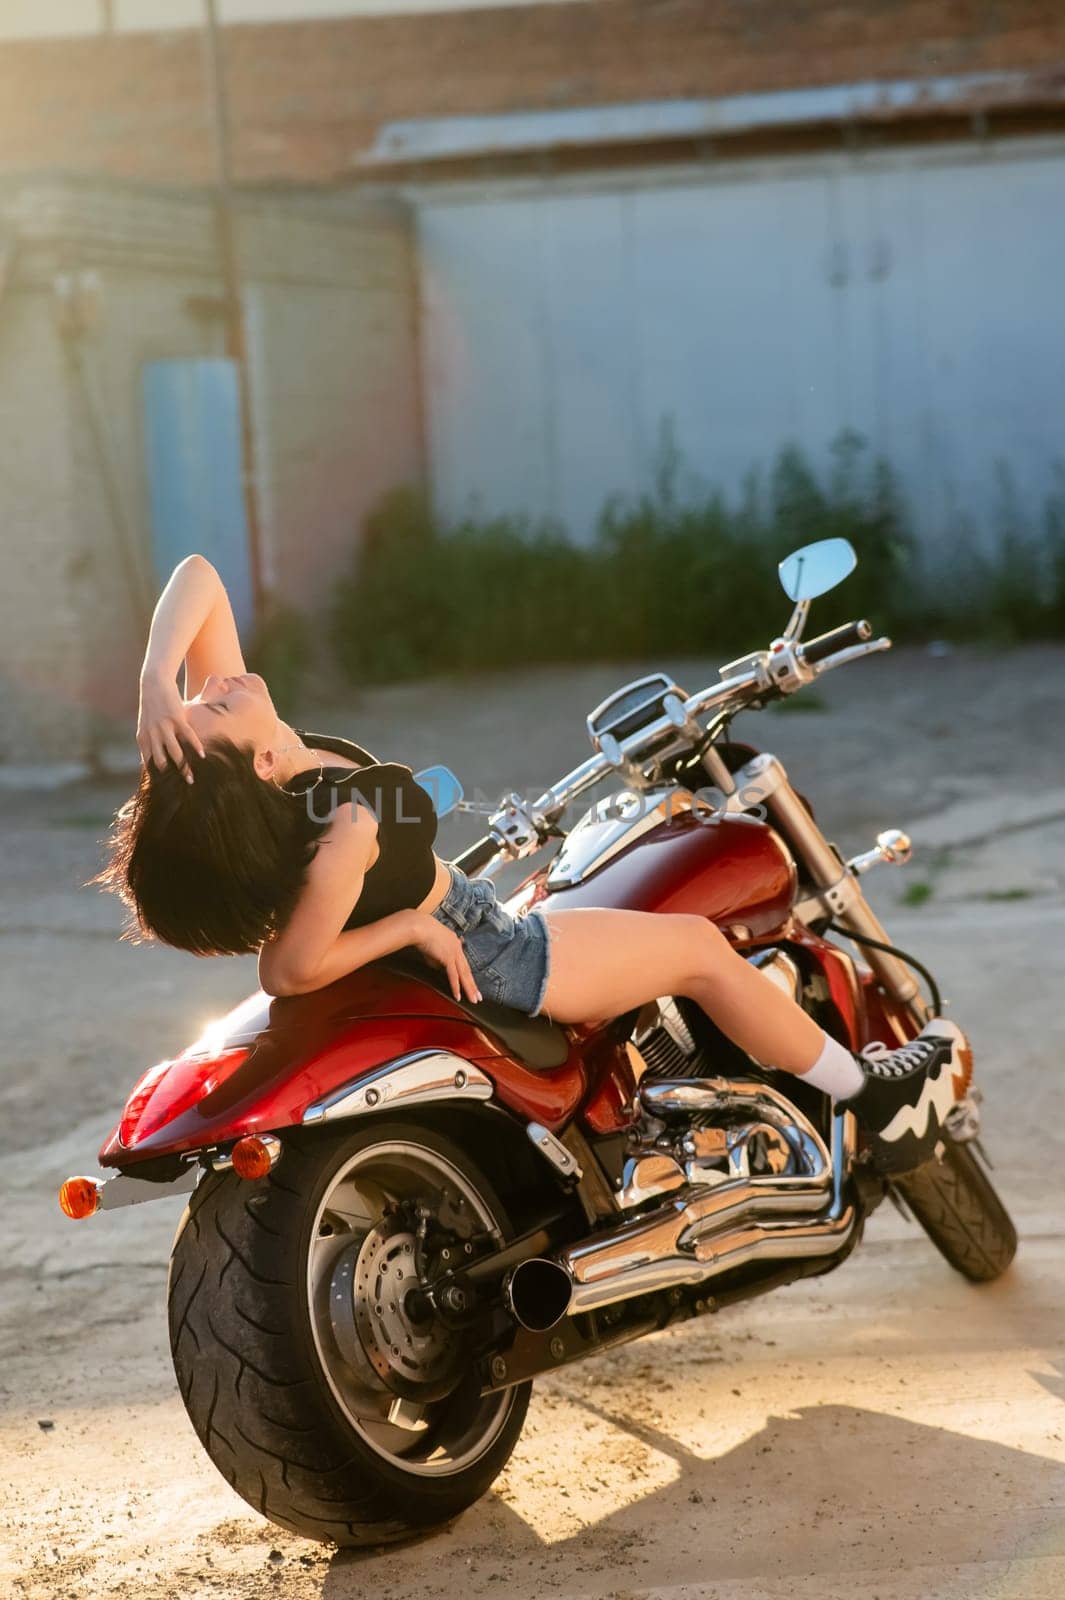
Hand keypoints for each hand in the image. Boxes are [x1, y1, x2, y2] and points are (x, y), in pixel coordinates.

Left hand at [137, 669, 205, 783]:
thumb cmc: (152, 705)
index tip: (166, 789)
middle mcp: (152, 735)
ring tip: (191, 780)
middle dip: (170, 777)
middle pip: (161, 762)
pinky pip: (187, 736)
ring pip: (174, 753)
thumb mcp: (146, 724)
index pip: (149, 763)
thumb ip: (151, 740)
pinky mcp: (176, 718)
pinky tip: (202, 756)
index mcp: (143, 738)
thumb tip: (155, 757)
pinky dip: (195, 747)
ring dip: (184, 768)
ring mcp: (164, 727)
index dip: (157, 777)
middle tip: (179, 790)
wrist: (153, 682)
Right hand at [407, 912, 482, 1003]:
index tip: (472, 983)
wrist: (419, 926)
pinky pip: (453, 976)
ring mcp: (454, 953)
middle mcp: (458, 948)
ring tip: (474, 1000)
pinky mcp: (448, 958)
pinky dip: (456, 987)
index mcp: (455, 943)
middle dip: (473, 985)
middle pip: (467, 970)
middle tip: (478, 997)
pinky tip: (458, 996)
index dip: (468, 974)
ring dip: (469, 989)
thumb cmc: (421, 933)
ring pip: (464, 975)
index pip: (463, 963)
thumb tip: (439, 967)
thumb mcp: (433, 946)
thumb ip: (438, 958)